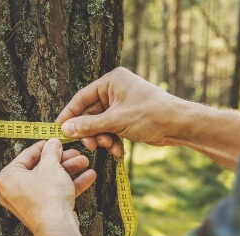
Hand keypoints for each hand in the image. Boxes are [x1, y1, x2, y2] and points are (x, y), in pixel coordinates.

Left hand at [0, 139, 95, 234]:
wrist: (56, 226)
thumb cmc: (47, 197)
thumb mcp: (51, 166)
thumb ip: (51, 152)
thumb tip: (53, 144)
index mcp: (7, 178)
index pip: (27, 155)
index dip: (44, 147)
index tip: (54, 142)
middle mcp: (13, 191)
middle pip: (41, 169)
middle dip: (62, 160)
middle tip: (74, 153)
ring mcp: (28, 202)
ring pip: (50, 180)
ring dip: (69, 171)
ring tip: (84, 162)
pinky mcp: (41, 211)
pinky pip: (55, 193)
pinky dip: (70, 185)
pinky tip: (87, 176)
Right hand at [57, 67, 184, 155]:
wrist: (179, 125)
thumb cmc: (150, 114)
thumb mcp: (115, 121)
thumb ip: (88, 125)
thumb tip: (65, 129)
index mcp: (111, 81)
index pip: (82, 98)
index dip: (69, 115)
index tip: (59, 129)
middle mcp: (114, 91)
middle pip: (89, 114)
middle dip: (90, 132)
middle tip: (89, 145)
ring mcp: (120, 105)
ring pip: (99, 125)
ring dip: (101, 138)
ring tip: (108, 147)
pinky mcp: (126, 119)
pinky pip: (110, 130)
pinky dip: (111, 141)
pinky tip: (118, 151)